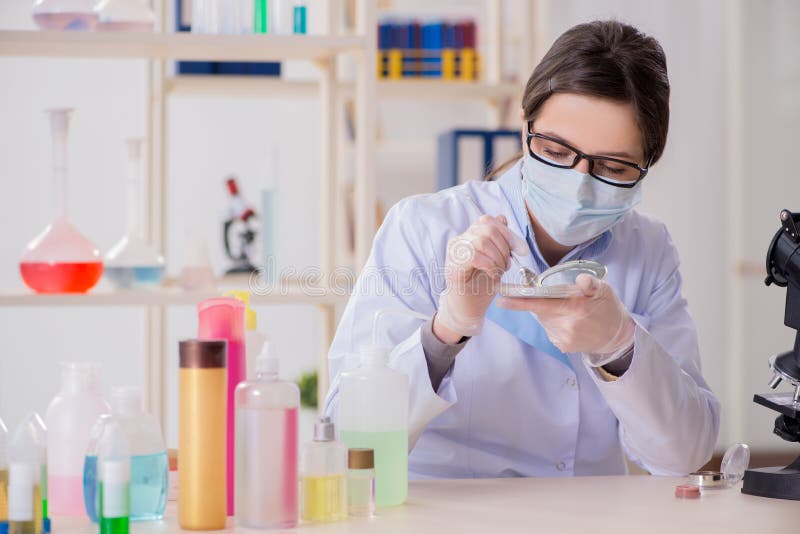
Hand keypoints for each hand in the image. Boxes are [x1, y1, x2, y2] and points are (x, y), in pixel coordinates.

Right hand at [435, 215, 523, 339]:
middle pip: (487, 229)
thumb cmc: (480, 286)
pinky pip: (474, 256)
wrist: (467, 309)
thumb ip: (498, 240)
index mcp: (468, 236)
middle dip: (505, 247)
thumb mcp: (495, 259)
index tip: (521, 250)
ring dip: (497, 257)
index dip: (507, 232)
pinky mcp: (453, 267)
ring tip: (499, 271)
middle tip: (507, 265)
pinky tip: (492, 274)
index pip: (488, 221)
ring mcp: (453, 253)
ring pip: (481, 241)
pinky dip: (489, 265)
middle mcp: (458, 241)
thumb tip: (503, 218)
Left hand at [497, 273, 633, 358]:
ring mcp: (564, 338)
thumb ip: (590, 284)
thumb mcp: (604, 290)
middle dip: (539, 302)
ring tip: (566, 310)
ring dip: (548, 313)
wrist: (616, 336)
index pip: (541, 303)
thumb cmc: (608, 308)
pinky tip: (568, 321)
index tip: (502, 299)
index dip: (519, 301)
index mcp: (576, 307)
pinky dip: (553, 323)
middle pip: (539, 310)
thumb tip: (582, 280)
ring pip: (543, 319)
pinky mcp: (563, 346)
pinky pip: (549, 329)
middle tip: (554, 298)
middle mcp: (568, 325)